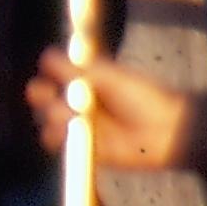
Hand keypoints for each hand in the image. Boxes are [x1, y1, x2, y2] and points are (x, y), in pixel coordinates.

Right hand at [28, 48, 206, 170]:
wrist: (166, 130)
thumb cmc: (143, 98)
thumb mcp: (109, 78)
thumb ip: (76, 69)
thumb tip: (45, 57)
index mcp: (86, 81)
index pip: (53, 75)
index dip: (46, 74)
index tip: (50, 74)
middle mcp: (79, 102)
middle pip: (43, 96)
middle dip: (40, 93)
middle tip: (48, 93)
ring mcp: (79, 125)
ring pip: (47, 119)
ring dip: (54, 115)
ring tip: (72, 116)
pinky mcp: (83, 148)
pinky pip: (57, 143)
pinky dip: (57, 137)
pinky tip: (69, 132)